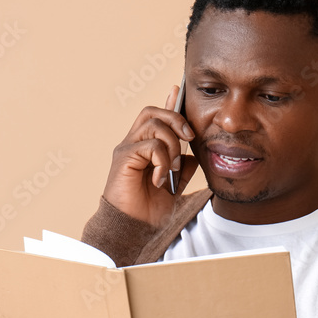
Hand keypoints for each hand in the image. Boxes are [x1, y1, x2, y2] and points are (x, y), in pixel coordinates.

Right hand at [102, 85, 198, 226]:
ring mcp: (127, 149)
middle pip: (152, 112)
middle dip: (176, 119)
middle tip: (190, 138)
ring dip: (172, 145)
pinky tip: (160, 179)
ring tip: (172, 168)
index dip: (168, 103)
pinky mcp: (123, 158)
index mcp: (144, 148)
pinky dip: (161, 160)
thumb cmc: (148, 210)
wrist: (134, 228)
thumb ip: (182, 169)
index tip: (178, 90)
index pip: (156, 118)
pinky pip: (149, 145)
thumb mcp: (174, 187)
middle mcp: (133, 144)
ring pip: (154, 125)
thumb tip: (193, 156)